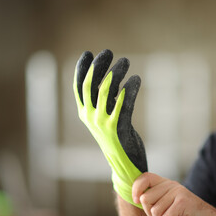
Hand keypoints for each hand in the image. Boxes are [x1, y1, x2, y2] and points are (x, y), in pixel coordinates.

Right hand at [73, 49, 147, 207]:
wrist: (124, 163)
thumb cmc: (116, 137)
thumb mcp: (106, 117)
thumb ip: (106, 100)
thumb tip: (112, 76)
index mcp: (85, 113)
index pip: (79, 87)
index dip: (82, 69)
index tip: (88, 53)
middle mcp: (91, 117)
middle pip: (91, 85)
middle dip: (98, 65)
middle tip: (108, 52)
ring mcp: (104, 123)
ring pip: (106, 91)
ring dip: (116, 73)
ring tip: (125, 61)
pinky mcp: (119, 128)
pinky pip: (125, 104)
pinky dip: (130, 89)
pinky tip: (136, 79)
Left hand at [132, 173, 215, 215]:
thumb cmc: (184, 215)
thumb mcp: (167, 203)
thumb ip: (154, 198)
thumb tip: (136, 198)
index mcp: (165, 183)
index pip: (145, 178)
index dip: (136, 188)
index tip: (135, 200)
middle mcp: (171, 185)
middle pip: (145, 199)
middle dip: (151, 213)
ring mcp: (177, 192)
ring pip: (155, 212)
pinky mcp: (182, 201)